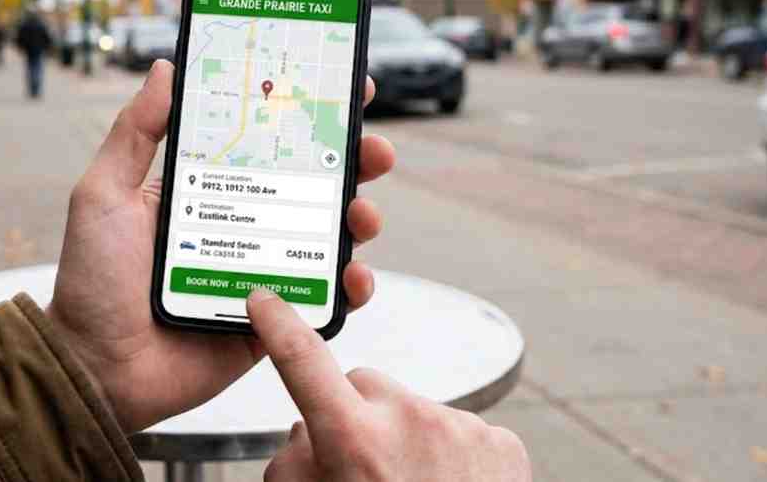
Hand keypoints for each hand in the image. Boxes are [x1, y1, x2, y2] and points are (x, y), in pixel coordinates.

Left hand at [47, 60, 395, 432]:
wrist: (95, 369)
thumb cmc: (92, 281)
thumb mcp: (104, 194)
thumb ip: (135, 133)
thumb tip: (166, 68)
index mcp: (206, 189)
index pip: (265, 142)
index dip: (305, 115)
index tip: (340, 87)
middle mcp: (241, 225)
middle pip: (312, 184)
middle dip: (352, 161)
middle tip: (373, 149)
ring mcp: (261, 271)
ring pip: (327, 236)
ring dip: (359, 217)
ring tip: (363, 213)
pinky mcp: (274, 318)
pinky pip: (324, 298)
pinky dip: (351, 285)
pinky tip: (355, 274)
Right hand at [248, 288, 531, 480]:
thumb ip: (295, 463)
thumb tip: (306, 432)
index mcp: (355, 441)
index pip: (303, 361)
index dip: (279, 325)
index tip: (265, 301)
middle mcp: (410, 422)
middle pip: (363, 385)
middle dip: (355, 413)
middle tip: (364, 466)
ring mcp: (461, 428)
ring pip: (413, 409)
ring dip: (407, 437)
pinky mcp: (502, 442)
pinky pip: (460, 429)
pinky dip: (452, 455)